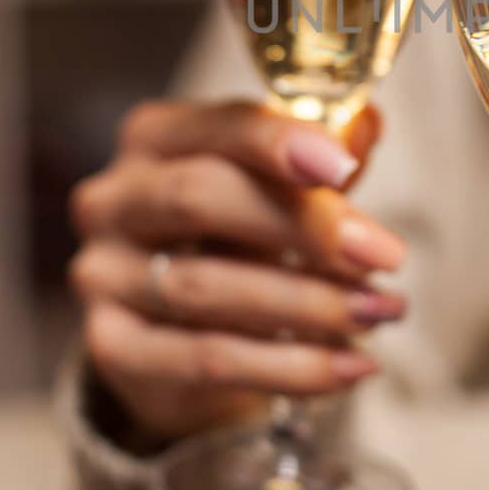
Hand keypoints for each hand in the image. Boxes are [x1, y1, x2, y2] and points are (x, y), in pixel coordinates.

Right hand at [70, 100, 407, 437]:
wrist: (182, 330)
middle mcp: (113, 199)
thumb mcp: (280, 187)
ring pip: (206, 287)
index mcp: (155, 137)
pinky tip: (351, 366)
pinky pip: (207, 359)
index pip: (218, 128)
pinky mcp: (113, 348)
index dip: (278, 143)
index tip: (342, 167)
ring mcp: (103, 275)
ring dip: (308, 303)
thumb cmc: (239, 234)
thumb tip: (366, 122)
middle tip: (385, 256)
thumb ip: (321, 155)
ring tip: (379, 311)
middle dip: (302, 227)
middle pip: (201, 198)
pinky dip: (290, 367)